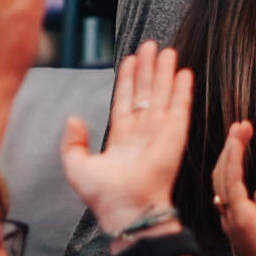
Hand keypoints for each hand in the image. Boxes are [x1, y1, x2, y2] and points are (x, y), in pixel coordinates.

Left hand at [63, 42, 191, 226]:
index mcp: (120, 138)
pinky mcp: (174, 135)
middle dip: (148, 68)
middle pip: (145, 92)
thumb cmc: (103, 195)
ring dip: (164, 72)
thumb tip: (73, 118)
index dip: (127, 79)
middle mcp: (141, 132)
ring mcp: (159, 132)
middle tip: (151, 45)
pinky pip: (179, 107)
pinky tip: (184, 72)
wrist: (126, 210)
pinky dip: (182, 89)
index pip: (124, 100)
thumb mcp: (75, 166)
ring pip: (162, 94)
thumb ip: (72, 142)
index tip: (130, 59)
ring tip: (166, 50)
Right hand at [212, 122, 255, 255]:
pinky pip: (232, 181)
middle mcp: (230, 219)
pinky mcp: (242, 216)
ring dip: (231, 148)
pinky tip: (237, 142)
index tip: (241, 140)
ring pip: (224, 175)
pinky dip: (233, 159)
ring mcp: (233, 218)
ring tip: (240, 127)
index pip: (228, 185)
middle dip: (230, 149)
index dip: (232, 161)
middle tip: (240, 126)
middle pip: (222, 176)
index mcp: (237, 222)